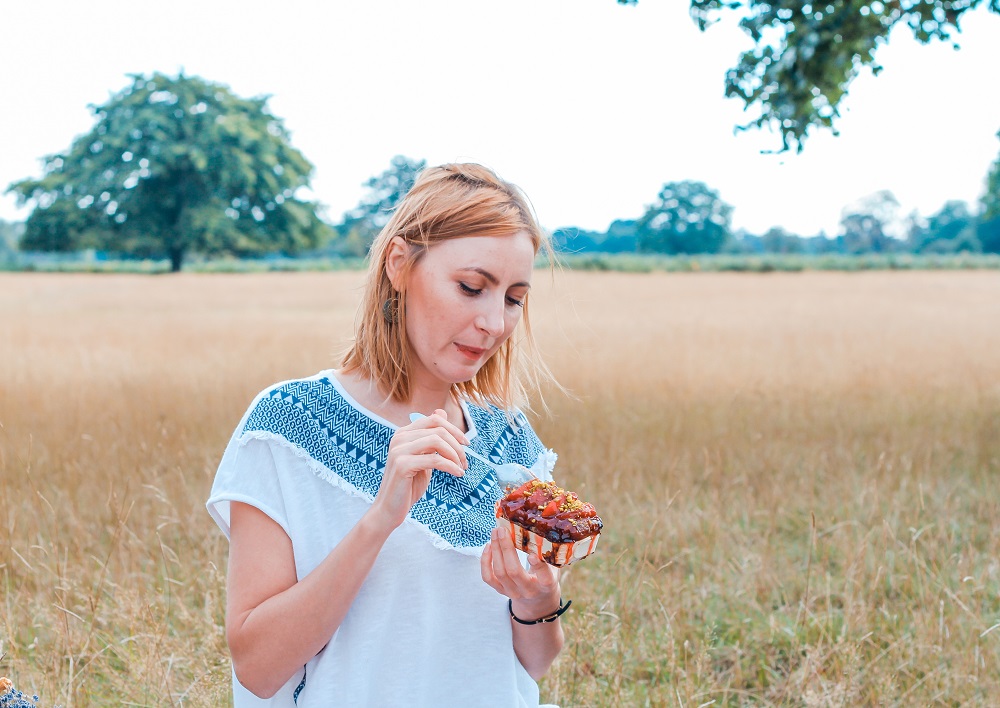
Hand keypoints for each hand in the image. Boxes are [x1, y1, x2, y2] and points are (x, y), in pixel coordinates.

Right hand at [369, 409, 467, 530]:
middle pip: (438, 429)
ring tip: (461, 468)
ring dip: (455, 454)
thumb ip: (431, 437)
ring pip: (437, 441)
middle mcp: (399, 437)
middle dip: (457, 444)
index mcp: (403, 433)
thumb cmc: (408, 485)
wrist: (389, 510)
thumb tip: (441, 411)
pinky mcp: (402, 465)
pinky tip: (458, 474)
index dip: (454, 429)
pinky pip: (435, 459)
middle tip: (465, 461)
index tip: (466, 444)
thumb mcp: (423, 457)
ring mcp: (399, 450)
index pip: (434, 419)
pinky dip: (451, 466)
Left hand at [481, 527, 560, 614]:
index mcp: (546, 585)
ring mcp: (513, 592)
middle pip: (514, 572)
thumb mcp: (553, 569)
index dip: (539, 566)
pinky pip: (488, 577)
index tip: (532, 554)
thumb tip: (540, 531)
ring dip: (495, 550)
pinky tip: (488, 546)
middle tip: (502, 530)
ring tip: (495, 532)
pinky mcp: (501, 591)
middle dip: (506, 548)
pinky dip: (485, 561)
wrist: (537, 602)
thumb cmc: (546, 578)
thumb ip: (548, 555)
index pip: (544, 578)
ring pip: (499, 572)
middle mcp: (529, 590)